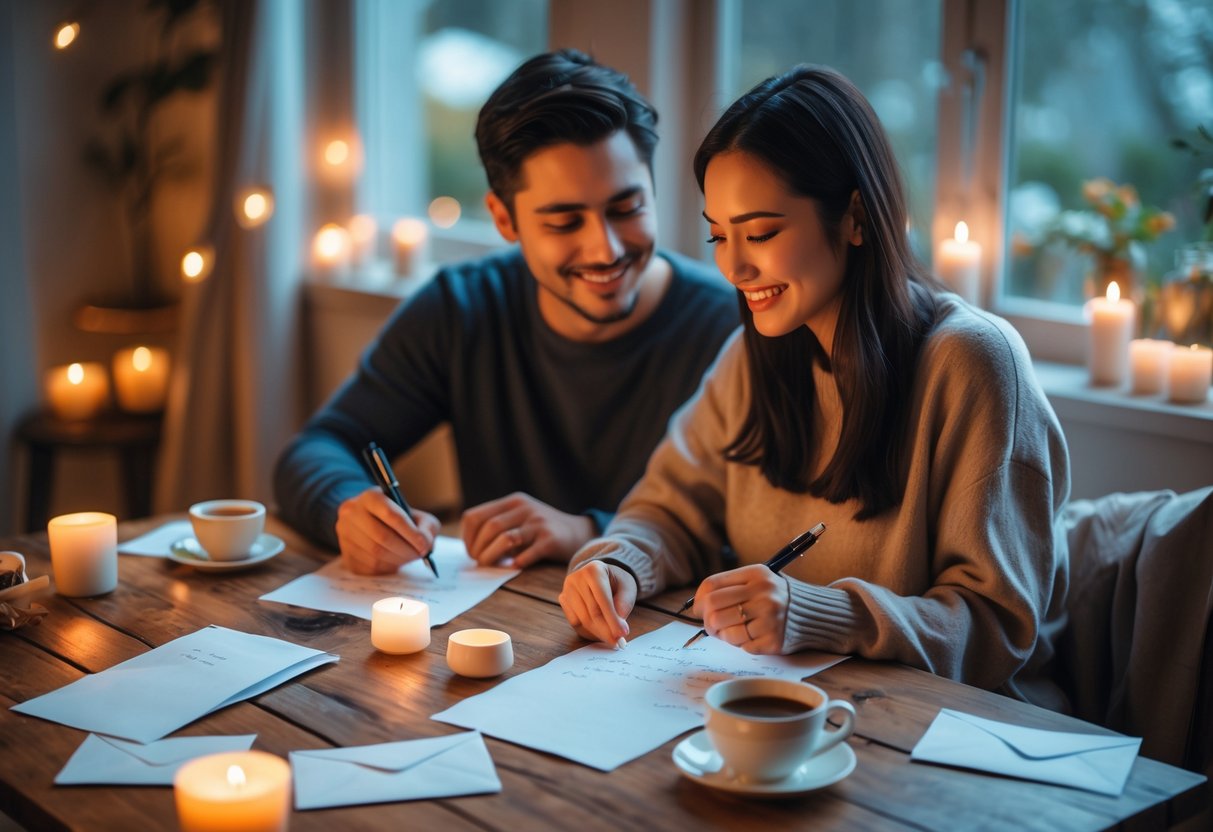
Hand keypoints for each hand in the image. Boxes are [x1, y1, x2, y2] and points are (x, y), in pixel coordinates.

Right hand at [335, 486, 439, 574]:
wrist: (373, 523)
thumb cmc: (399, 519)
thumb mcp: (416, 515)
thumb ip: (426, 527)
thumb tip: (425, 544)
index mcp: (370, 497)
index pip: (391, 515)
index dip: (410, 533)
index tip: (424, 545)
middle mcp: (352, 512)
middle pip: (381, 536)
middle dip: (405, 549)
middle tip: (419, 554)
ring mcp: (344, 534)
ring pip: (374, 554)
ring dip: (397, 559)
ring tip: (409, 557)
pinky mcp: (345, 554)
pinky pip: (368, 566)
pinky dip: (386, 567)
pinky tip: (394, 561)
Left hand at [461, 492, 595, 566]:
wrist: (578, 533)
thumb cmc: (541, 530)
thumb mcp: (520, 518)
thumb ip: (499, 525)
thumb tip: (471, 547)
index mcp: (513, 501)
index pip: (476, 515)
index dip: (467, 536)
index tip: (470, 551)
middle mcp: (525, 508)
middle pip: (489, 527)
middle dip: (478, 549)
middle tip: (479, 562)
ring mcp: (539, 523)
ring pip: (505, 539)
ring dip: (491, 556)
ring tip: (490, 566)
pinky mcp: (550, 540)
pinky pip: (526, 554)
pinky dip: (515, 563)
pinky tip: (513, 567)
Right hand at [559, 561, 636, 645]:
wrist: (601, 576)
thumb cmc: (616, 582)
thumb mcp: (627, 588)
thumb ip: (624, 605)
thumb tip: (618, 626)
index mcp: (594, 570)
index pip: (603, 599)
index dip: (613, 619)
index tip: (622, 633)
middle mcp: (577, 578)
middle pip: (592, 612)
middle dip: (606, 630)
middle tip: (617, 642)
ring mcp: (567, 589)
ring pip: (582, 619)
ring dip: (598, 632)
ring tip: (610, 638)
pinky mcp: (563, 599)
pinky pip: (575, 621)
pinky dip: (588, 630)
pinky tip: (599, 631)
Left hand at [692, 564, 788, 653]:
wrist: (813, 613)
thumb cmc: (775, 597)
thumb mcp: (757, 581)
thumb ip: (729, 587)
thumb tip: (698, 606)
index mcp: (756, 574)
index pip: (712, 585)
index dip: (698, 599)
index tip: (698, 608)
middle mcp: (763, 594)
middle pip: (714, 609)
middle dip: (707, 621)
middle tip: (711, 625)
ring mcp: (770, 618)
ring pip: (725, 632)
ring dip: (723, 635)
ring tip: (732, 631)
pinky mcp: (774, 640)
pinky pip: (742, 646)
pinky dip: (741, 644)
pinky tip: (751, 636)